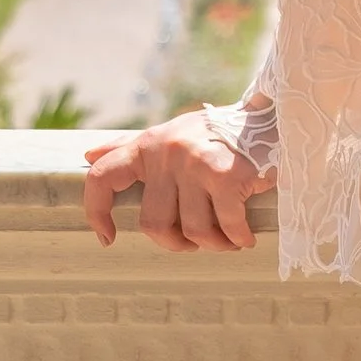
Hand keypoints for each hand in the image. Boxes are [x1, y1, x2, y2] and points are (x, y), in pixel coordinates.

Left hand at [82, 111, 271, 251]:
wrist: (270, 116)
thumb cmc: (217, 133)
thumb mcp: (171, 133)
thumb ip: (131, 147)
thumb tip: (89, 156)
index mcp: (148, 145)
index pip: (104, 177)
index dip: (97, 212)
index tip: (108, 238)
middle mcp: (166, 153)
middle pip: (154, 223)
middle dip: (178, 243)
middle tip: (198, 242)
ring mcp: (195, 164)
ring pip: (193, 231)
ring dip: (215, 244)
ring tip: (229, 239)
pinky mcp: (226, 175)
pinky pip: (228, 226)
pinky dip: (239, 238)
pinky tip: (247, 237)